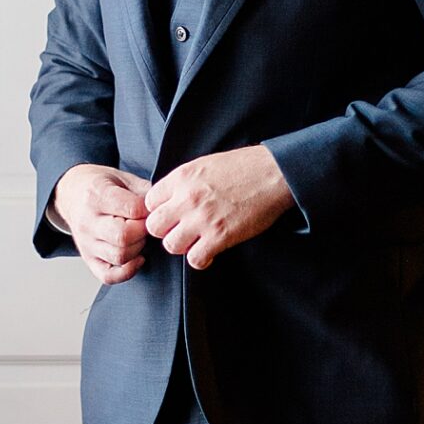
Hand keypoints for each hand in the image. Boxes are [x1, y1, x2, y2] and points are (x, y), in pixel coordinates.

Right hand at [53, 164, 151, 284]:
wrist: (72, 194)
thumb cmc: (102, 186)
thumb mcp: (123, 177)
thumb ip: (144, 191)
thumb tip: (164, 209)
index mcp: (96, 195)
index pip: (132, 210)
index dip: (149, 212)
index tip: (152, 209)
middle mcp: (88, 221)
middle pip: (124, 237)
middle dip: (144, 232)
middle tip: (146, 225)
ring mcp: (86, 243)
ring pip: (119, 257)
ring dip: (138, 249)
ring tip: (139, 237)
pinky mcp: (88, 259)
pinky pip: (109, 275)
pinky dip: (128, 271)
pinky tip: (137, 257)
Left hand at [143, 145, 294, 270]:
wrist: (274, 174)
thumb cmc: (244, 167)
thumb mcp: (205, 164)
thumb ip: (184, 182)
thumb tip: (170, 199)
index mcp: (182, 177)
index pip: (149, 202)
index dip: (160, 211)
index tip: (172, 215)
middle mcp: (187, 198)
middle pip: (154, 226)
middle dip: (165, 231)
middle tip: (180, 230)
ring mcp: (203, 218)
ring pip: (171, 245)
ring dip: (182, 246)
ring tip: (195, 241)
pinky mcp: (220, 236)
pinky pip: (195, 259)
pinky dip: (200, 259)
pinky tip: (209, 252)